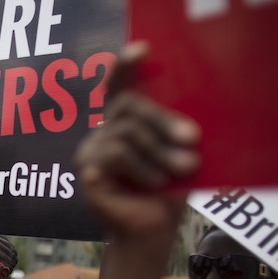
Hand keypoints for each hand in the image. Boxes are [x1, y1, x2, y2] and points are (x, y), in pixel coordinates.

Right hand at [74, 42, 200, 239]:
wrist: (152, 230)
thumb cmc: (166, 190)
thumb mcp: (174, 154)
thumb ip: (171, 133)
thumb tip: (186, 121)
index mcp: (122, 124)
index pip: (118, 89)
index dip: (124, 67)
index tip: (141, 48)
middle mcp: (101, 132)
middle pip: (127, 107)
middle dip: (162, 122)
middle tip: (191, 141)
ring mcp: (89, 152)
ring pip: (124, 134)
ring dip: (158, 153)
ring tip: (180, 171)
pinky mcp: (86, 172)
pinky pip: (113, 157)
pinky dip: (141, 170)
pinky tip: (156, 184)